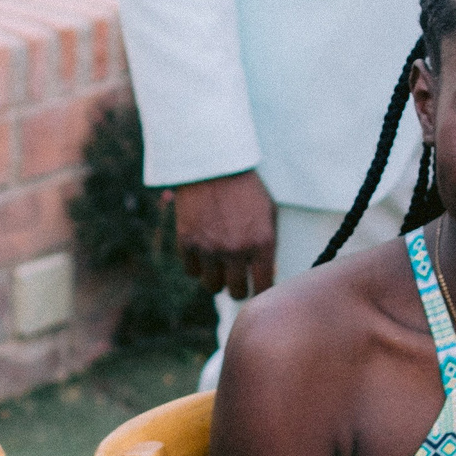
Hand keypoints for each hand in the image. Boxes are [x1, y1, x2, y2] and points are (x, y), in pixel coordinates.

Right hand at [171, 169, 278, 299]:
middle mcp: (237, 250)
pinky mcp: (188, 243)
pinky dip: (197, 267)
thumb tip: (266, 276)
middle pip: (236, 292)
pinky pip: (192, 271)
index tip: (255, 288)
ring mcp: (210, 248)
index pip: (263, 287)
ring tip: (219, 268)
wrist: (213, 164)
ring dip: (216, 280)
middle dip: (237, 287)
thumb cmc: (246, 188)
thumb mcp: (268, 213)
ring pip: (212, 286)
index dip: (259, 290)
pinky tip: (203, 255)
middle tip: (236, 280)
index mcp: (262, 243)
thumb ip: (268, 246)